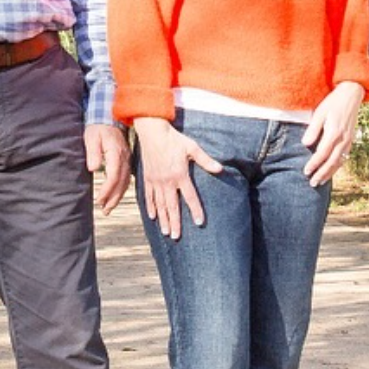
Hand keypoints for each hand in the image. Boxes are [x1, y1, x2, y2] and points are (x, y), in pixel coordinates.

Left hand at [85, 123, 130, 214]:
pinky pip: (126, 178)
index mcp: (116, 153)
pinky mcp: (127, 160)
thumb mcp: (91, 137)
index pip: (113, 177)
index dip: (106, 190)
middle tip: (104, 210)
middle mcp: (124, 158)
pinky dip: (121, 189)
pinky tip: (116, 196)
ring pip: (125, 182)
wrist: (108, 118)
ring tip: (108, 208)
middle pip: (121, 183)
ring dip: (117, 197)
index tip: (98, 199)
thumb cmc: (98, 128)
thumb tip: (93, 168)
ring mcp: (127, 159)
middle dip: (113, 198)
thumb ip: (93, 153)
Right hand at [132, 117, 222, 239]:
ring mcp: (156, 180)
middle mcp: (167, 181)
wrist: (152, 131)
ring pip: (160, 204)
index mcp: (180, 175)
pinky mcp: (147, 178)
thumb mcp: (192, 147)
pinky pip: (148, 196)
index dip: (196, 210)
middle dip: (175, 222)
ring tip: (166, 232)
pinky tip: (152, 217)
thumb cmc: (174, 139)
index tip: (200, 223)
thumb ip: (206, 160)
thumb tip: (220, 169)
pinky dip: (150, 207)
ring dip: (163, 219)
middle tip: (176, 236)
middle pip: (172, 206)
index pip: (190, 197)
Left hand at [303, 81, 365, 186]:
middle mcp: (343, 139)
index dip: (314, 164)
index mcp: (334, 132)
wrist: (351, 95)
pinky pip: (344, 157)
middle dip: (322, 173)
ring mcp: (349, 141)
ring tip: (320, 181)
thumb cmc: (332, 103)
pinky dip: (337, 166)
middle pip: (332, 162)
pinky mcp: (351, 140)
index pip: (322, 153)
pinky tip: (331, 171)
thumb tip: (305, 144)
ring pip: (339, 162)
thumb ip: (313, 129)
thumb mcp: (319, 112)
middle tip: (312, 183)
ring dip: (330, 173)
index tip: (306, 171)